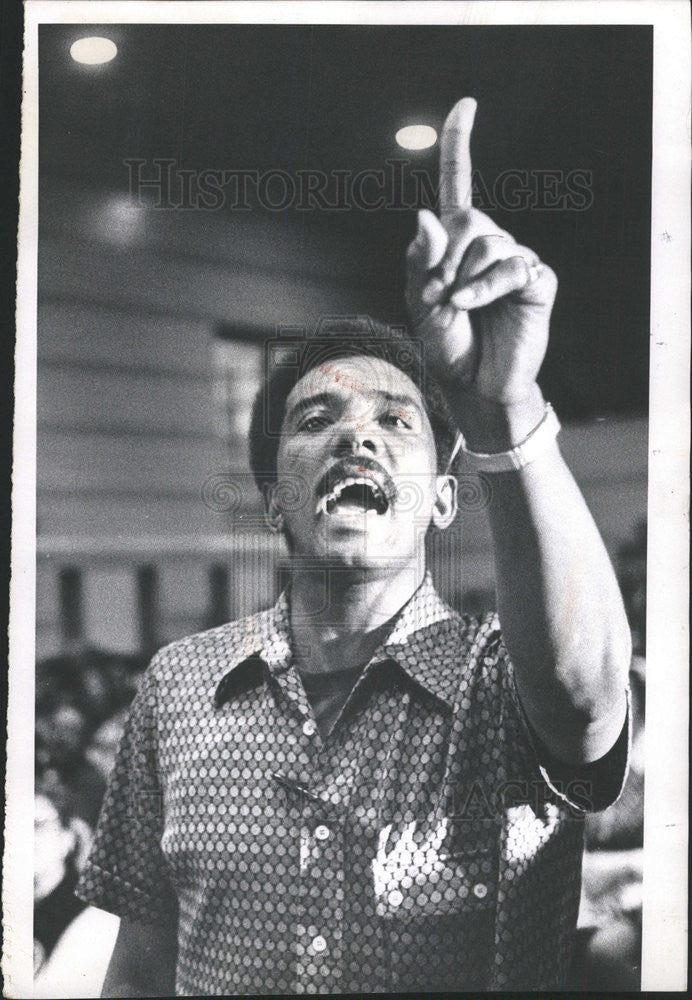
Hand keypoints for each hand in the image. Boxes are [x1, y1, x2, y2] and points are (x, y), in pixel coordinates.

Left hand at [405, 98, 557, 411]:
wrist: (474, 383)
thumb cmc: (447, 343)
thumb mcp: (420, 301)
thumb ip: (421, 259)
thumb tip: (425, 213)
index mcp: (457, 241)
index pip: (458, 183)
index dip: (459, 144)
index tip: (467, 104)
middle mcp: (489, 242)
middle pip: (467, 219)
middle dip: (444, 259)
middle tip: (438, 295)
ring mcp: (516, 259)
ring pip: (487, 244)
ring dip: (463, 279)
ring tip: (457, 308)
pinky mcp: (537, 280)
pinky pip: (511, 268)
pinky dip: (485, 288)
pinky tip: (470, 306)